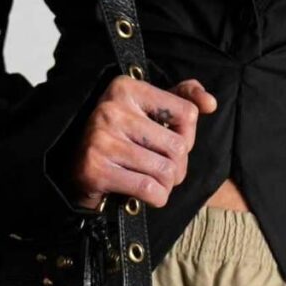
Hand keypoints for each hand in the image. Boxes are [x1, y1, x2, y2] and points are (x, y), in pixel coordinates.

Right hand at [66, 74, 218, 210]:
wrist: (75, 168)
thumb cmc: (120, 138)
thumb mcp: (149, 110)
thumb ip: (182, 98)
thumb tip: (210, 103)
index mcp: (126, 88)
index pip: (187, 114)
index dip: (187, 136)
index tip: (168, 142)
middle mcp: (111, 109)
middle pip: (178, 147)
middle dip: (178, 167)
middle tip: (164, 170)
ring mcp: (101, 140)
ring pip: (166, 171)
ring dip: (166, 185)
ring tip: (153, 181)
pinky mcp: (96, 170)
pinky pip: (149, 190)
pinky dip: (155, 198)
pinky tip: (145, 194)